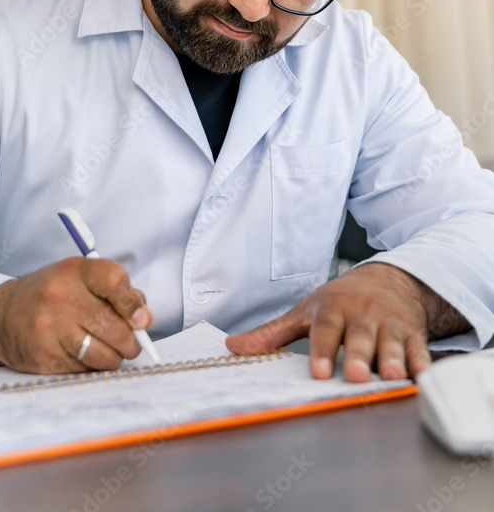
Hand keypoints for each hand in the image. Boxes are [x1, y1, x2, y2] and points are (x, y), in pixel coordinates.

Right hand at [0, 257, 152, 374]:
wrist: (1, 316)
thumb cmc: (50, 294)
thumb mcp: (80, 279)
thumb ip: (116, 292)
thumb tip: (145, 319)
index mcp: (75, 272)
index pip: (115, 281)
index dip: (133, 303)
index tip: (141, 319)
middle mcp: (61, 298)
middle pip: (116, 327)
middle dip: (131, 341)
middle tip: (130, 343)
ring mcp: (51, 329)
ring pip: (104, 355)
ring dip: (114, 358)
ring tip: (109, 350)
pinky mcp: (45, 358)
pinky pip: (85, 370)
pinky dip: (92, 367)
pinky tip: (83, 355)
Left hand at [225, 263, 433, 381]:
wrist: (389, 280)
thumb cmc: (340, 301)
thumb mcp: (305, 312)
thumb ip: (273, 333)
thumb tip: (233, 347)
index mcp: (333, 309)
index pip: (325, 330)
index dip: (322, 351)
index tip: (317, 372)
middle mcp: (362, 315)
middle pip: (360, 337)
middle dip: (358, 356)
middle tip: (354, 375)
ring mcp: (390, 324)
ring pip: (391, 343)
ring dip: (392, 359)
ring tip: (391, 376)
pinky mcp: (413, 334)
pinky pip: (419, 349)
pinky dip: (423, 363)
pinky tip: (423, 377)